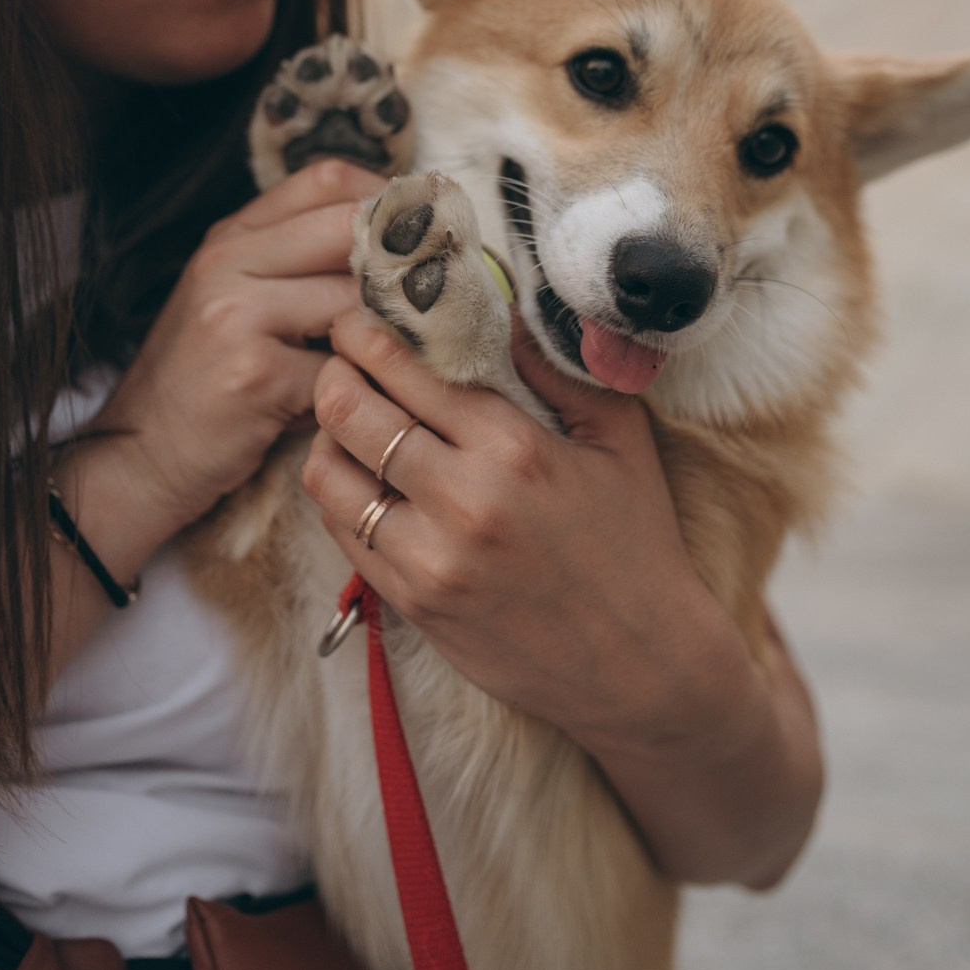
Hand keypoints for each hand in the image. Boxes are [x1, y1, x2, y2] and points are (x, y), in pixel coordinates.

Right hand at [89, 159, 386, 536]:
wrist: (138, 457)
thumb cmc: (205, 380)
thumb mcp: (236, 301)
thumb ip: (298, 266)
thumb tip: (401, 249)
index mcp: (230, 237)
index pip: (325, 179)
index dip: (385, 197)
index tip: (421, 230)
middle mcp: (228, 262)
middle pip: (348, 228)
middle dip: (404, 260)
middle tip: (441, 290)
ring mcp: (237, 316)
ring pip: (355, 302)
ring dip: (388, 333)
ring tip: (400, 357)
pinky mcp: (255, 376)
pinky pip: (342, 369)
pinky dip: (360, 388)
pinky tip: (357, 404)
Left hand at [305, 308, 746, 754]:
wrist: (641, 666)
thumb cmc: (634, 540)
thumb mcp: (619, 439)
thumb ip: (558, 368)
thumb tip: (501, 303)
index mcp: (516, 448)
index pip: (408, 368)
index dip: (368, 332)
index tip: (360, 316)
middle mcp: (464, 500)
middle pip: (350, 410)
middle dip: (336, 371)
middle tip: (343, 358)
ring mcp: (431, 558)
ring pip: (328, 472)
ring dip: (328, 434)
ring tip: (348, 417)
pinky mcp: (413, 603)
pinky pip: (342, 530)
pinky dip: (338, 492)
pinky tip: (361, 475)